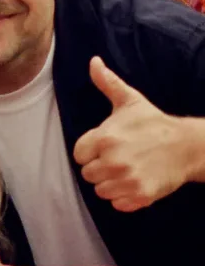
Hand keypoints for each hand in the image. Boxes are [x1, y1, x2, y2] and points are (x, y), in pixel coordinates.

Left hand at [72, 56, 196, 210]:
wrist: (187, 146)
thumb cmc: (153, 123)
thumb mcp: (130, 101)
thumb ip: (107, 83)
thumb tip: (94, 61)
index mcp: (104, 138)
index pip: (79, 155)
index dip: (90, 151)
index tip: (106, 146)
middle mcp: (112, 160)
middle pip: (88, 174)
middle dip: (100, 167)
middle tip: (119, 158)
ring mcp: (126, 180)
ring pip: (100, 191)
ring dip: (111, 184)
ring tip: (127, 170)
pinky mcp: (140, 196)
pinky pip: (117, 204)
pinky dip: (124, 198)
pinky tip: (135, 183)